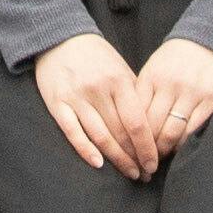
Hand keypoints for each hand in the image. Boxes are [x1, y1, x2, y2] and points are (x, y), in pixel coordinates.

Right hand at [32, 31, 156, 177]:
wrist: (60, 38)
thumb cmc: (95, 56)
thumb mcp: (120, 68)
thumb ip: (135, 94)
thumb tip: (154, 125)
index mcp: (119, 81)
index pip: (138, 123)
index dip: (147, 148)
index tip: (155, 163)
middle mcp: (99, 90)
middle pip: (121, 134)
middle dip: (135, 158)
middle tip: (145, 174)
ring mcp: (77, 98)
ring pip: (100, 137)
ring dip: (117, 160)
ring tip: (129, 173)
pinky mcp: (57, 104)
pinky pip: (73, 133)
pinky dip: (86, 150)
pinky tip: (99, 164)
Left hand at [131, 38, 212, 157]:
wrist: (210, 41)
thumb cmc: (176, 58)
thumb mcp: (153, 69)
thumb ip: (142, 93)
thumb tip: (126, 124)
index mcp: (150, 77)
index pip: (134, 114)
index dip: (129, 137)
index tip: (126, 152)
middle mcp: (169, 85)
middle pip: (151, 126)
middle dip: (144, 149)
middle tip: (140, 163)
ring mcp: (190, 93)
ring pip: (171, 131)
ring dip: (162, 150)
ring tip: (157, 158)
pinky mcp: (210, 100)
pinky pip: (192, 129)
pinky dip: (182, 143)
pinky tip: (176, 147)